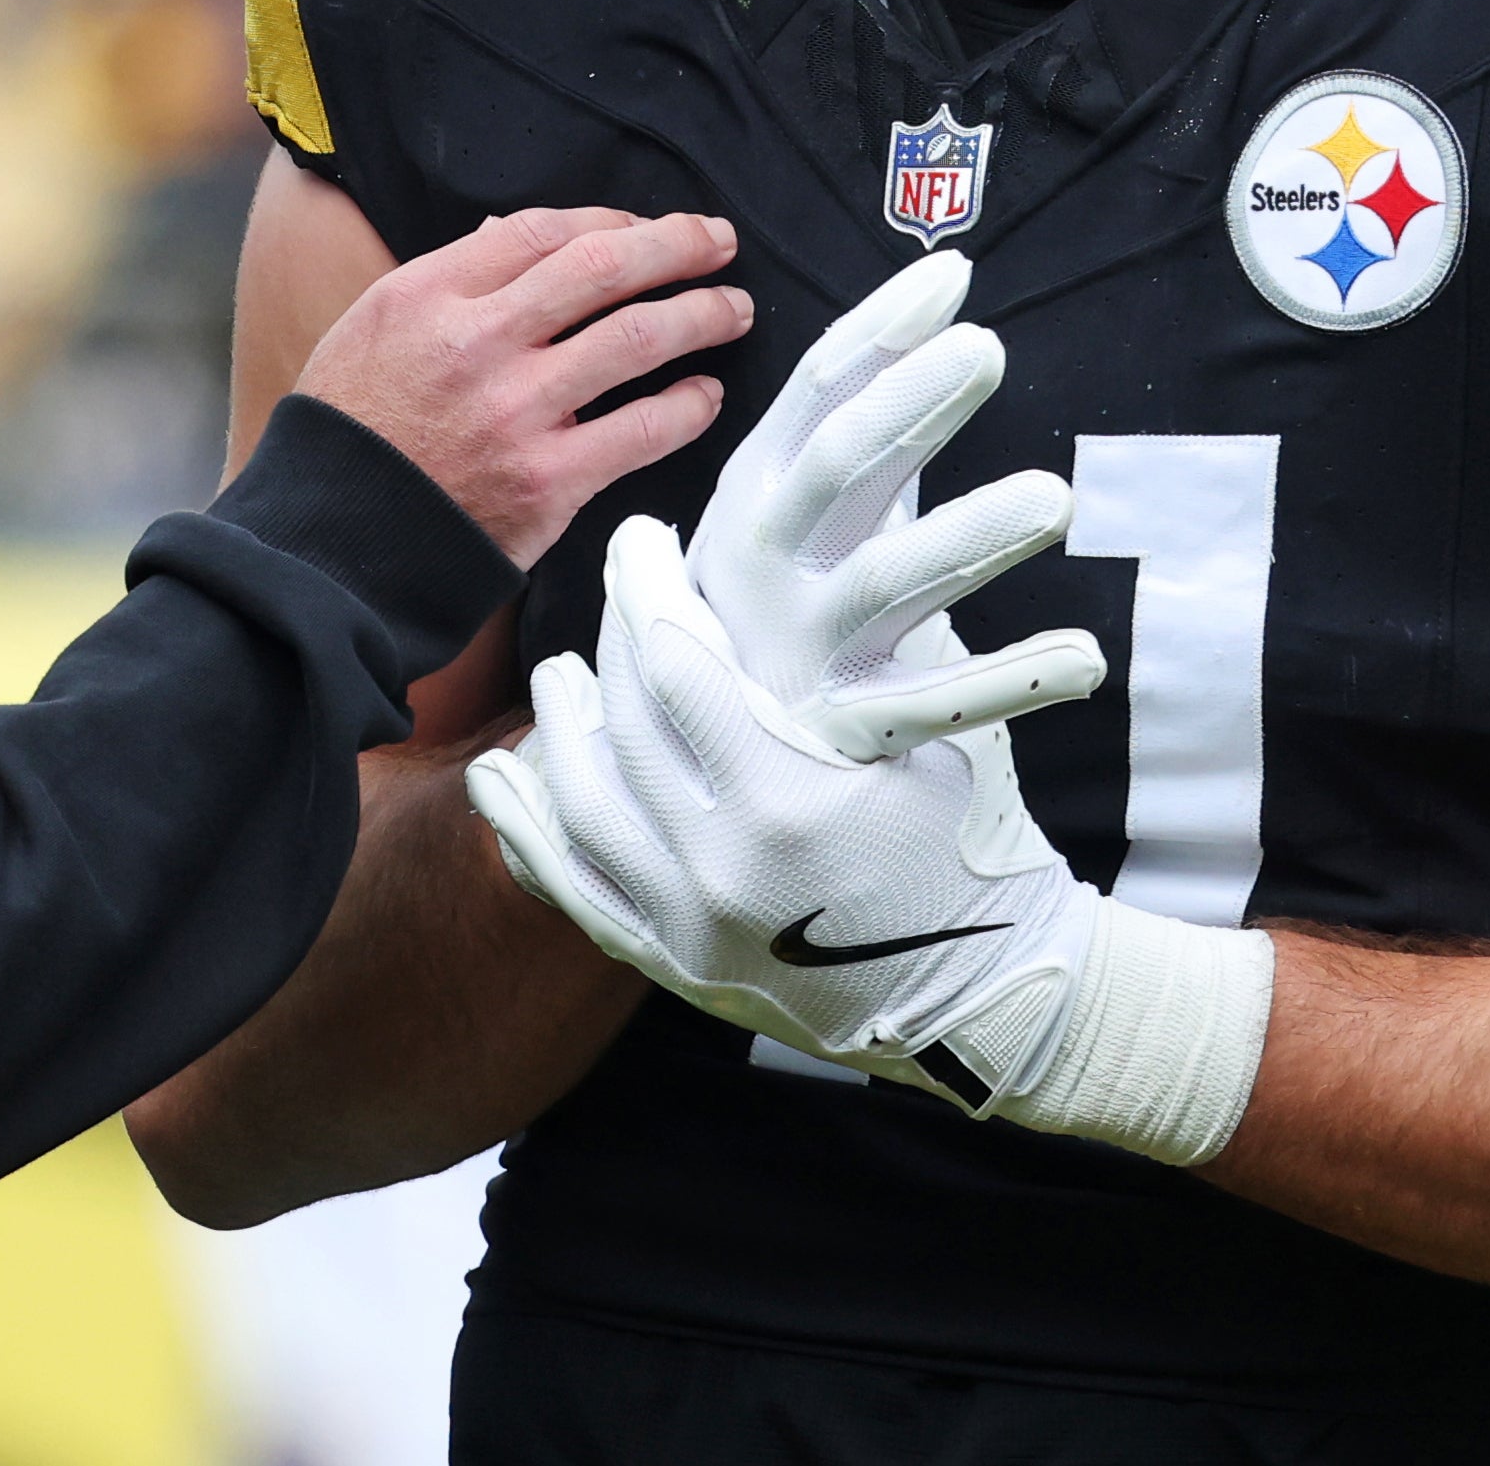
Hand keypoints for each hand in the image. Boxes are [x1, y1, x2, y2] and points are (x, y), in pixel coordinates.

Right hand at [294, 208, 749, 567]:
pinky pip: (642, 430)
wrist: (330, 543)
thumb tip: (511, 234)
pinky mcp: (549, 480)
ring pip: (636, 338)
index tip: (642, 229)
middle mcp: (477, 342)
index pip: (540, 231)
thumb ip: (446, 281)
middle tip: (718, 241)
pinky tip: (706, 395)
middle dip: (675, 246)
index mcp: (427, 295)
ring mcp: (517, 412)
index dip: (607, 221)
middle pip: (601, 267)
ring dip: (700, 315)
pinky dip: (688, 406)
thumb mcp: (370, 330)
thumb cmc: (350, 433)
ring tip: (733, 310)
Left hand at [468, 516, 1272, 1164]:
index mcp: (787, 799)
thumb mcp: (936, 729)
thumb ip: (873, 633)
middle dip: (610, 636)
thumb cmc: (975, 840)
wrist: (987, 990)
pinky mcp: (674, 969)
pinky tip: (502, 781)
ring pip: (583, 803)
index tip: (642, 536)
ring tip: (558, 676)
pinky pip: (575, 891)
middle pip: (623, 721)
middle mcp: (722, 868)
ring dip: (560, 728)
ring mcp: (689, 928)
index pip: (674, 663)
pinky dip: (530, 832)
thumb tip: (856, 498)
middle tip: (613, 586)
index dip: (646, 586)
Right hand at [681, 250, 1097, 755]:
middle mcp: (768, 557)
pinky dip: (1010, 681)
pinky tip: (1085, 656)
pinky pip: (935, 705)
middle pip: (838, 469)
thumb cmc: (775, 588)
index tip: (950, 277)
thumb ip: (865, 407)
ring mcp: (805, 642)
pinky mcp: (847, 726)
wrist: (703, 745)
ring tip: (1053, 498)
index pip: (815, 392)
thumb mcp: (797, 498)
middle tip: (984, 350)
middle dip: (908, 406)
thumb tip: (940, 295)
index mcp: (757, 487)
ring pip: (889, 584)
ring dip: (969, 537)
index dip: (880, 333)